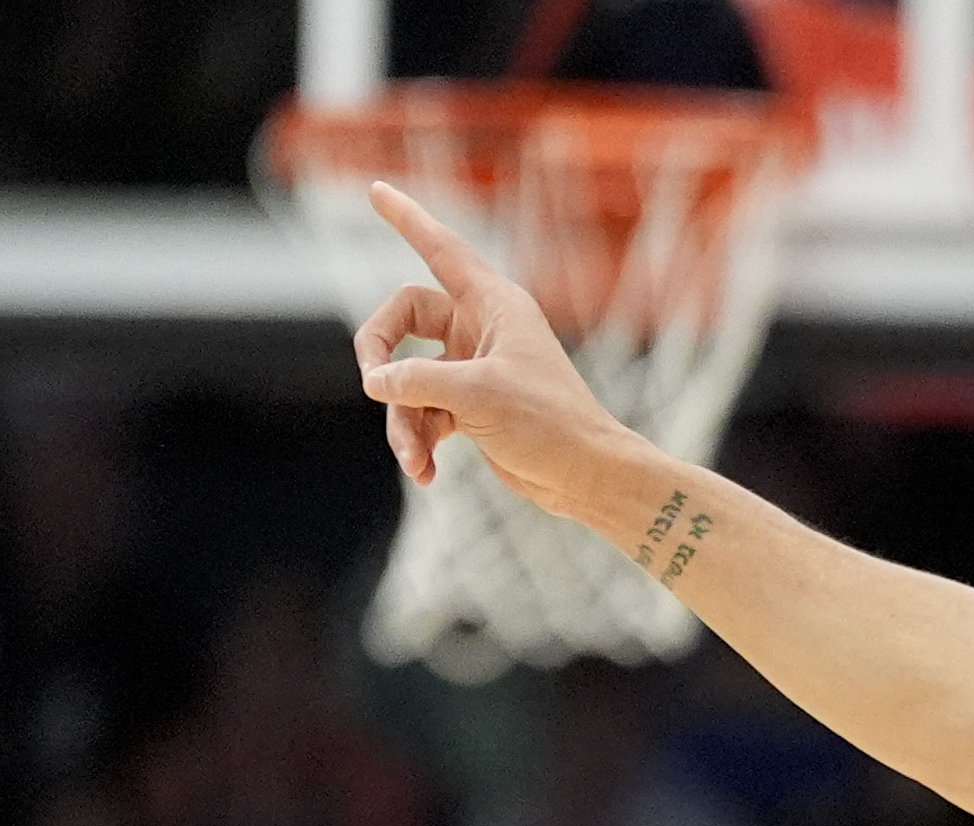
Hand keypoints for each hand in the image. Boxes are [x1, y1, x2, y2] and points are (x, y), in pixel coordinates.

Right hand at [353, 181, 640, 516]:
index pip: (439, 249)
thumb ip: (417, 380)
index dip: (406, 220)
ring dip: (402, 420)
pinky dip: (418, 441)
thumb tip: (374, 382)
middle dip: (380, 356)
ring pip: (409, 379)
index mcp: (494, 304)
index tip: (375, 189)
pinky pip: (423, 413)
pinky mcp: (471, 407)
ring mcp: (474, 369)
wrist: (588, 476)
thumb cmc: (550, 424)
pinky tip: (424, 473)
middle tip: (373, 387)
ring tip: (413, 458)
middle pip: (402, 320)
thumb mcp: (476, 395)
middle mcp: (482, 329)